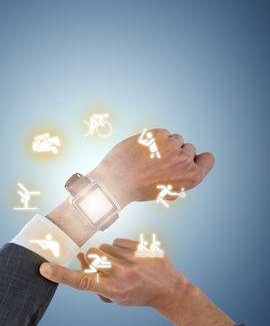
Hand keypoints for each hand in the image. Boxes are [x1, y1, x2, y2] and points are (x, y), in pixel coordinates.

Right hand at [40, 238, 180, 306]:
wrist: (168, 288)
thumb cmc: (138, 294)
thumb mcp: (115, 295)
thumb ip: (95, 278)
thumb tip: (80, 256)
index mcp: (112, 289)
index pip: (81, 281)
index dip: (61, 274)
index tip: (45, 267)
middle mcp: (120, 272)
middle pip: (91, 254)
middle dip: (93, 258)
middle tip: (105, 266)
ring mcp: (131, 258)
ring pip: (104, 246)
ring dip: (108, 253)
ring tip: (123, 263)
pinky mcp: (139, 246)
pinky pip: (118, 241)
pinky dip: (120, 248)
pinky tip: (131, 257)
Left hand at [88, 129, 214, 207]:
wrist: (116, 181)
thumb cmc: (140, 188)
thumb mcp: (167, 191)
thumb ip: (182, 179)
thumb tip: (190, 168)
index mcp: (191, 178)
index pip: (208, 159)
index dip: (198, 158)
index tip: (189, 159)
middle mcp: (184, 161)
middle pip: (189, 148)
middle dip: (176, 153)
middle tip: (158, 164)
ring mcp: (172, 146)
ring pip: (175, 139)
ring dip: (165, 145)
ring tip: (148, 158)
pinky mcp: (158, 135)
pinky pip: (162, 133)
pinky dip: (154, 139)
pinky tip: (143, 150)